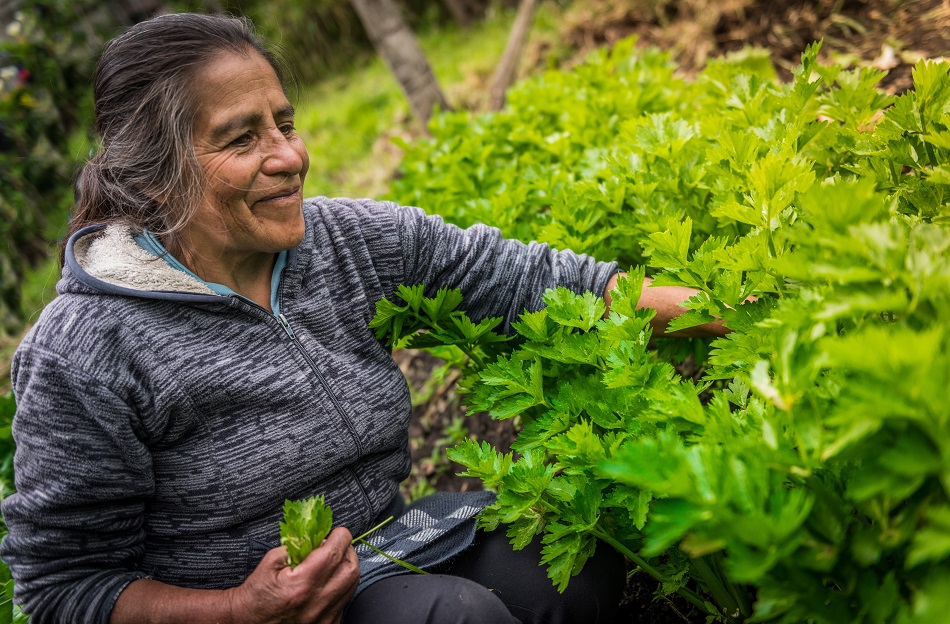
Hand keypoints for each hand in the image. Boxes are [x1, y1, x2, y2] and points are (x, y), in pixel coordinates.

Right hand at [229, 527, 359, 623]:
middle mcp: (316, 603)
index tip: (336, 532)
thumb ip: (297, 545)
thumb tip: (317, 534)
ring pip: (352, 583)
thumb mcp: (271, 561)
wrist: (249, 622)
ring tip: (332, 562)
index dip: (340, 537)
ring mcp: (324, 617)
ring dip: (346, 567)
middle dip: (346, 550)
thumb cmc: (257, 594)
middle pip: (350, 567)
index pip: (334, 553)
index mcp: (301, 584)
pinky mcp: (328, 623)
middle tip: (335, 545)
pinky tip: (329, 581)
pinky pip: (346, 598)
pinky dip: (342, 585)